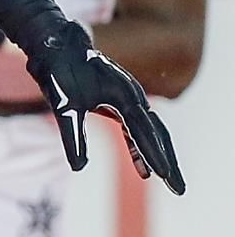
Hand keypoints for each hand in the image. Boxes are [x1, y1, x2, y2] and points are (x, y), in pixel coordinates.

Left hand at [26, 25, 183, 194]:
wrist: (57, 47)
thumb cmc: (60, 73)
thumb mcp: (63, 105)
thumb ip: (72, 134)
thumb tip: (79, 167)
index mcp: (124, 95)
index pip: (144, 130)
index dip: (154, 154)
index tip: (164, 176)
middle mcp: (132, 97)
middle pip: (157, 133)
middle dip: (167, 161)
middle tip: (178, 189)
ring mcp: (128, 99)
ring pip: (150, 132)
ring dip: (158, 156)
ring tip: (168, 181)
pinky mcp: (119, 102)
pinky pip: (136, 129)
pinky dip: (140, 147)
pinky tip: (142, 167)